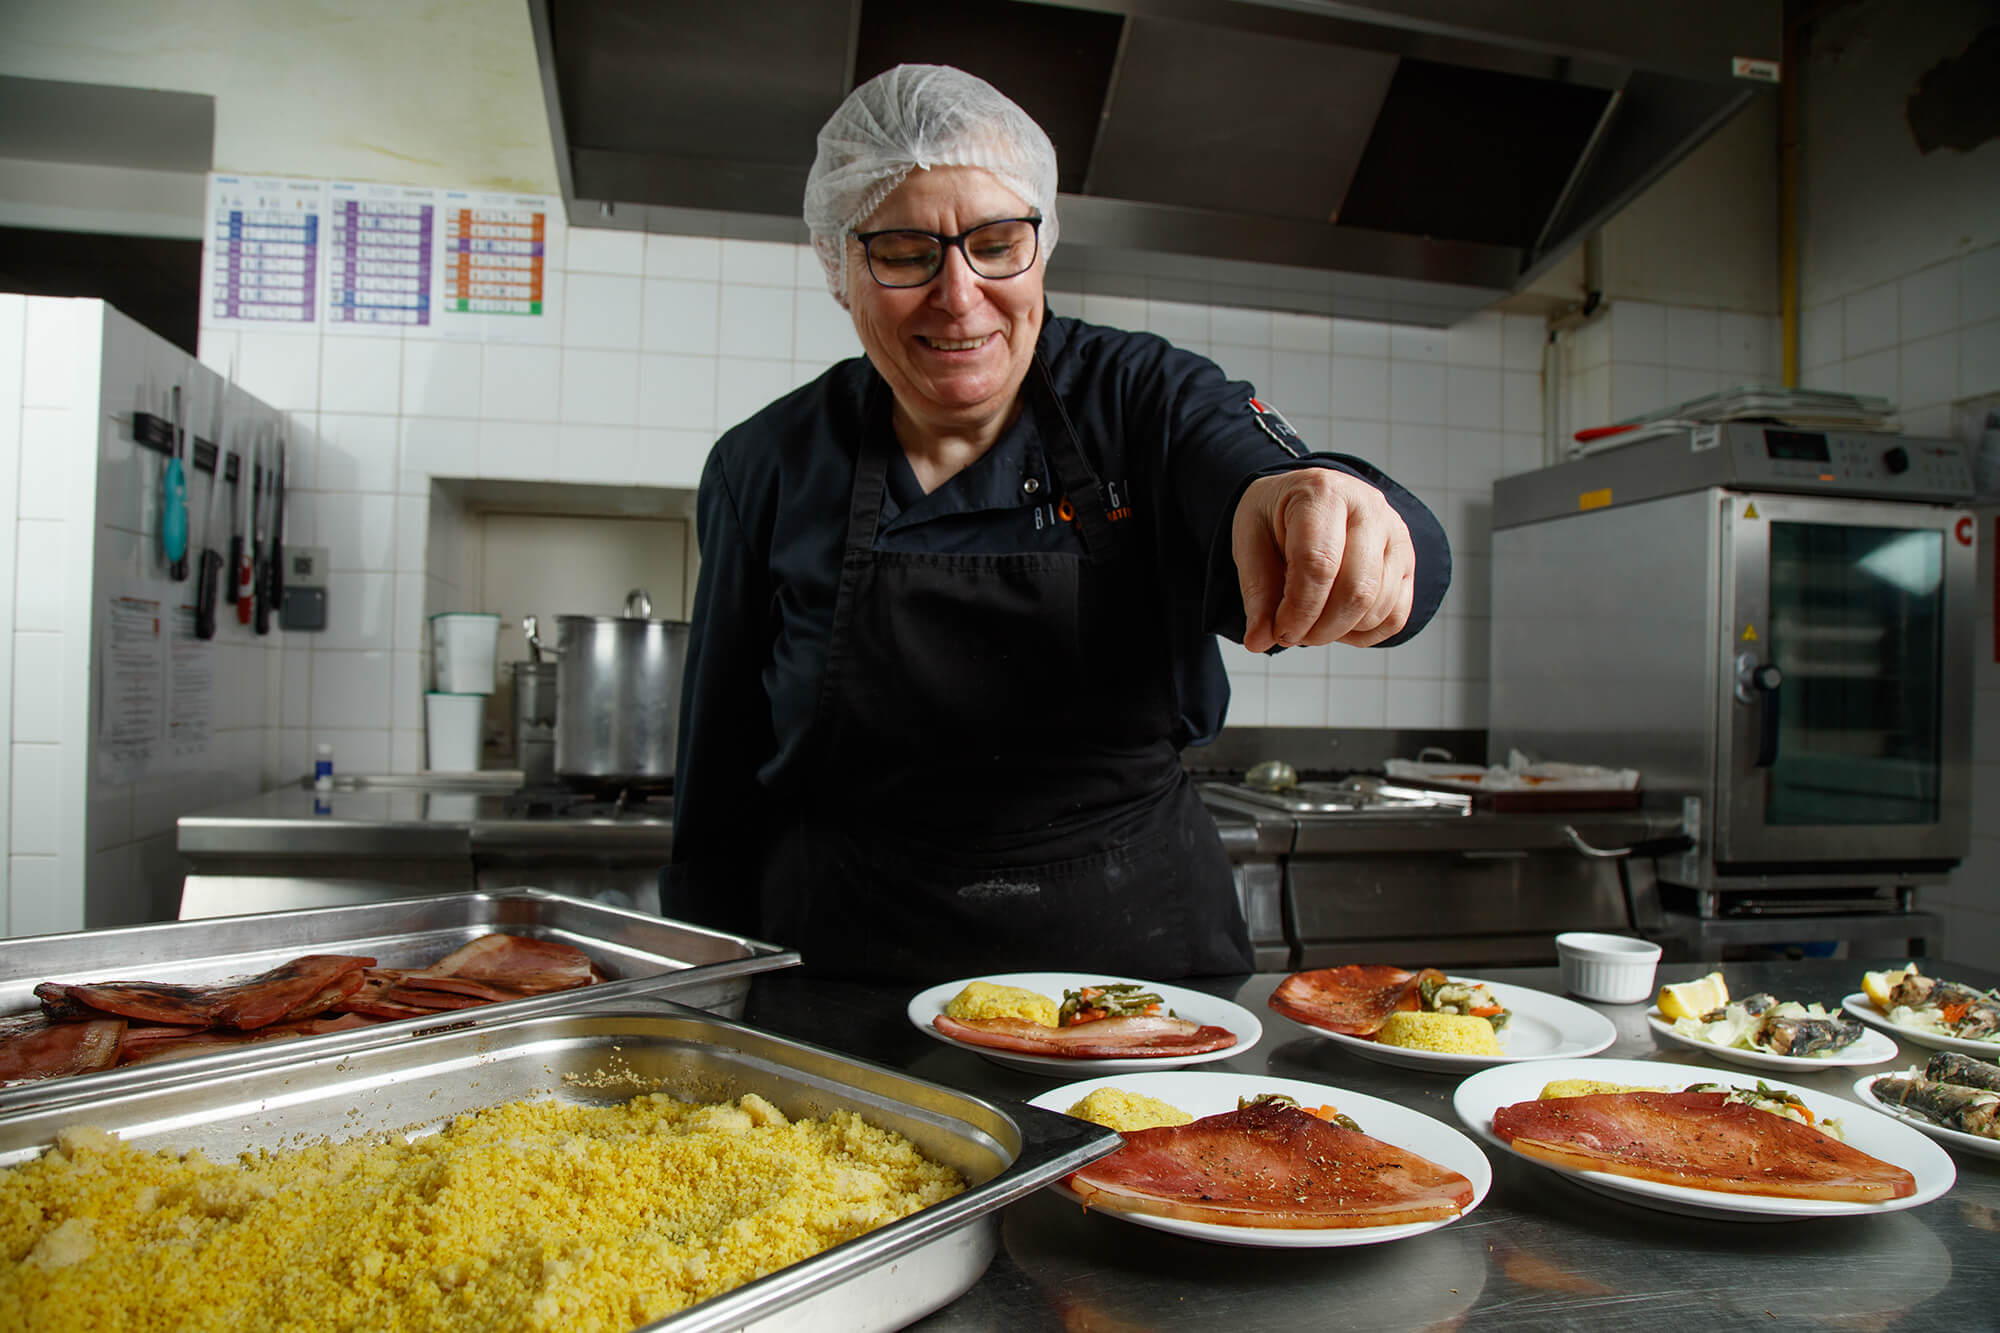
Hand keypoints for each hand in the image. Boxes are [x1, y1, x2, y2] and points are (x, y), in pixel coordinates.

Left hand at [1231, 469, 1414, 652]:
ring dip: (1340, 632)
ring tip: (1310, 624)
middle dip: (1320, 628)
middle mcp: (1370, 508)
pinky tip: (1337, 623)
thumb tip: (1259, 641)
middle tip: (1292, 634)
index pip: (1319, 564)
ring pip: (1379, 607)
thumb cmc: (1279, 517)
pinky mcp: (1408, 563)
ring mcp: (1396, 536)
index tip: (1279, 631)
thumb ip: (1256, 590)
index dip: (1299, 610)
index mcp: (1324, 493)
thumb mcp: (1251, 540)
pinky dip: (1364, 634)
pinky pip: (1396, 617)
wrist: (1311, 497)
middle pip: (1356, 590)